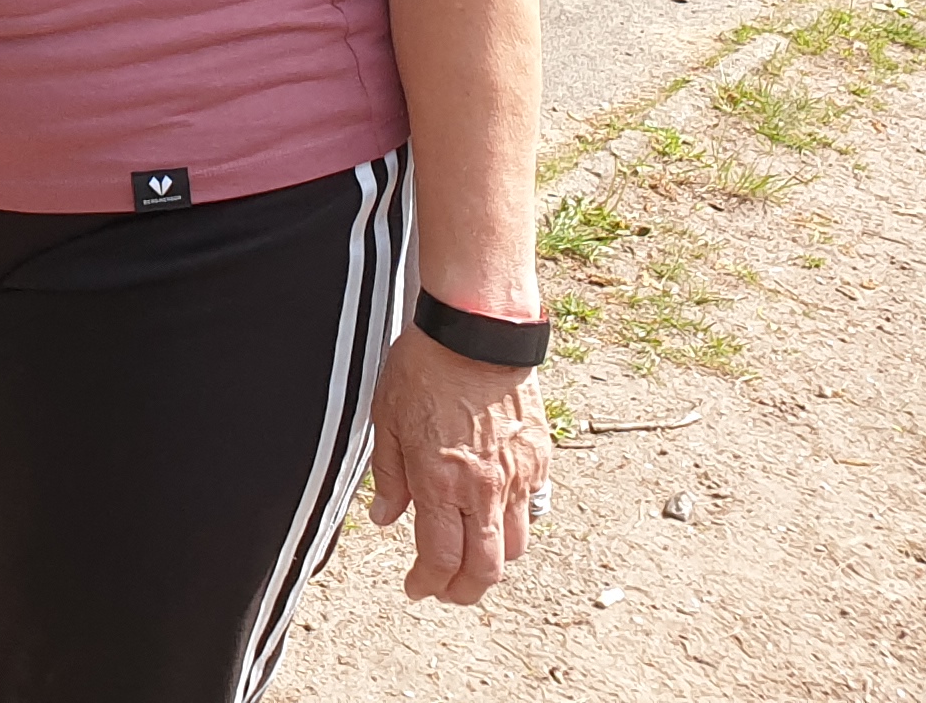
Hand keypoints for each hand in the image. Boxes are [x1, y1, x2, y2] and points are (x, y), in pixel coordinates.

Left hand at [369, 331, 546, 605]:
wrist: (477, 333)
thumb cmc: (426, 366)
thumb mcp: (386, 419)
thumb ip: (389, 476)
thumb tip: (385, 518)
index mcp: (439, 480)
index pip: (439, 558)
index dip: (427, 583)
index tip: (416, 587)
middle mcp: (483, 488)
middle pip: (485, 570)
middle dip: (464, 592)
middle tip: (446, 590)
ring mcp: (517, 476)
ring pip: (515, 547)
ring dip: (492, 564)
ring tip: (471, 559)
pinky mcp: (540, 460)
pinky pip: (531, 509)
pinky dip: (514, 524)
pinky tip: (493, 516)